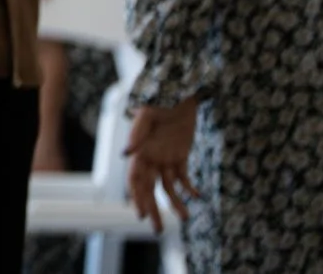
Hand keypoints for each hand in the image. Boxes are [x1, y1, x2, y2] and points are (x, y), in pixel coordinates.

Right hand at [125, 98, 199, 232]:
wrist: (181, 92)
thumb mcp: (148, 114)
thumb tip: (126, 153)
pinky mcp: (180, 155)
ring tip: (185, 217)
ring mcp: (165, 157)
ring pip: (167, 186)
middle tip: (157, 230)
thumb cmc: (161, 100)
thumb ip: (137, 133)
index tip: (140, 214)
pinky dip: (189, 187)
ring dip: (174, 202)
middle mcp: (150, 157)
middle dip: (152, 209)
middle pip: (149, 188)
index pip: (135, 179)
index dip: (137, 197)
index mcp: (139, 150)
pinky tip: (197, 196)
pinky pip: (183, 176)